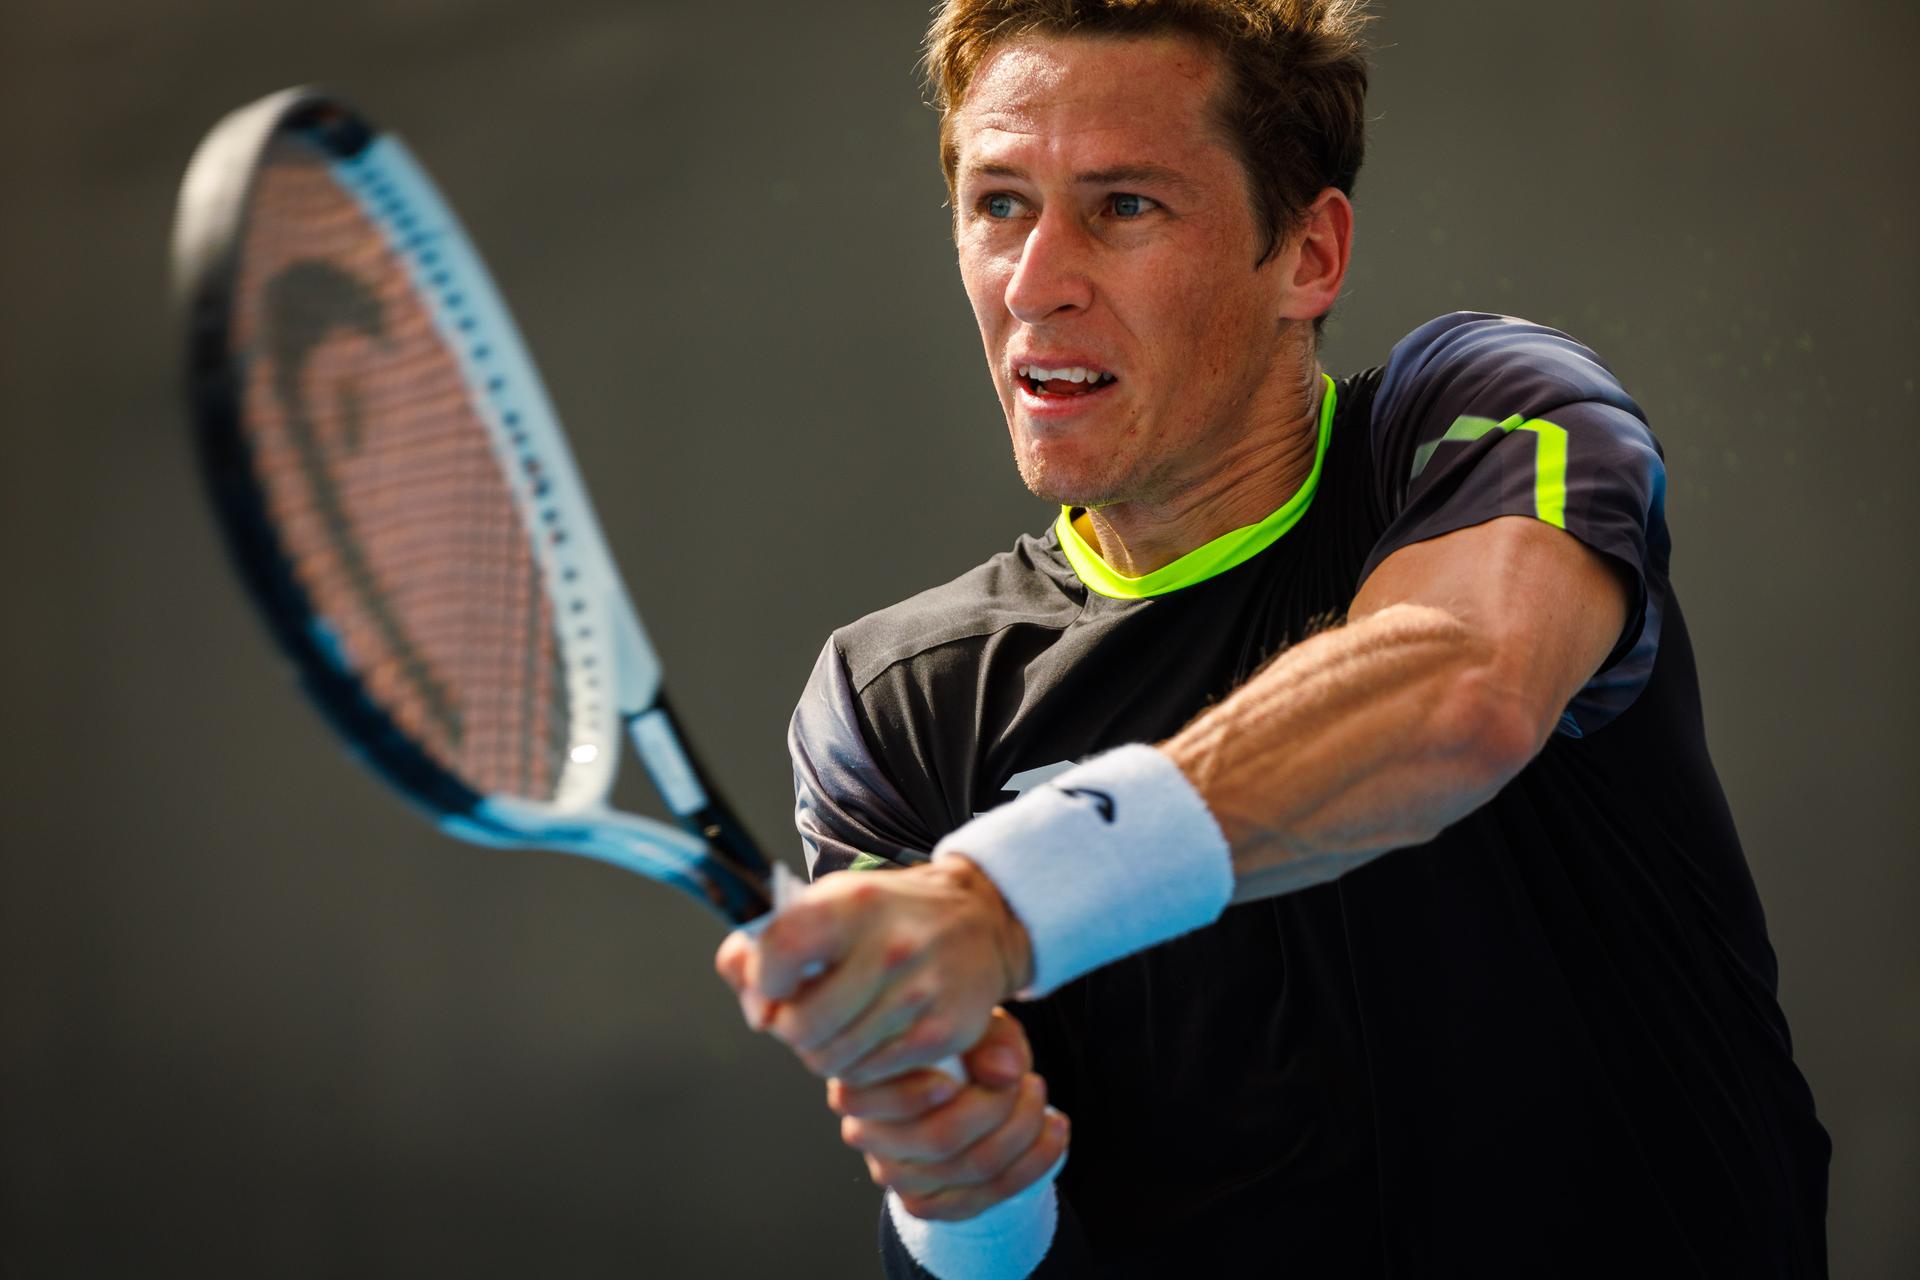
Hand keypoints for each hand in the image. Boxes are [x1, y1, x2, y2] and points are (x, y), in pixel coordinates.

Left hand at [713, 858, 1033, 1085]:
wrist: (984, 917)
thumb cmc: (890, 913)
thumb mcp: (830, 900)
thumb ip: (768, 939)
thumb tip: (748, 997)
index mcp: (854, 903)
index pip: (780, 952)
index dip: (761, 981)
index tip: (773, 983)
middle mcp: (890, 947)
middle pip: (801, 1026)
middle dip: (789, 1027)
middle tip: (803, 1013)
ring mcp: (921, 993)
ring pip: (833, 1059)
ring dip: (823, 1050)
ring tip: (838, 1024)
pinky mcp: (944, 1033)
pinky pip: (871, 1074)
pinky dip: (858, 1065)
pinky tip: (869, 1036)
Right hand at [831, 1008, 1069, 1221]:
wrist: (967, 1088)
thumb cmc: (962, 1045)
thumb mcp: (976, 1024)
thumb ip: (988, 1039)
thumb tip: (1004, 1071)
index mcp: (857, 1080)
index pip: (873, 1098)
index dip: (918, 1093)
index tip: (966, 1077)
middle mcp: (864, 1132)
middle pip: (940, 1138)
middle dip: (1001, 1109)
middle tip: (1032, 1082)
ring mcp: (892, 1174)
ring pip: (972, 1167)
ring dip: (1024, 1133)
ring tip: (1043, 1100)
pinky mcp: (923, 1204)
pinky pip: (985, 1197)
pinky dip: (1032, 1164)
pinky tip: (1053, 1132)